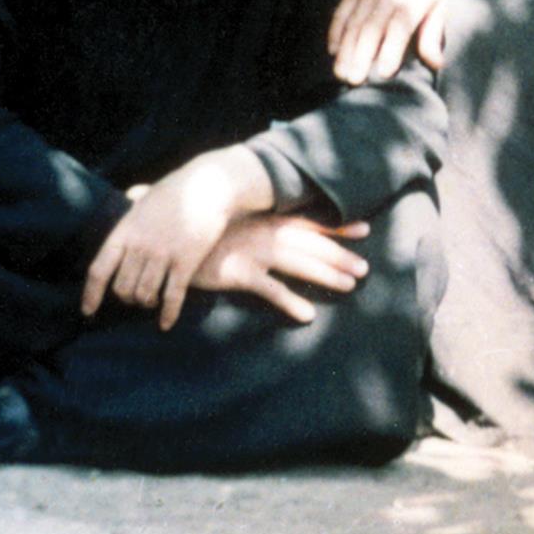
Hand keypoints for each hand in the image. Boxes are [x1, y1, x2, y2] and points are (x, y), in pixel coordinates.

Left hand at [81, 147, 272, 328]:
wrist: (212, 184)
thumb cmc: (182, 188)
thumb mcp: (151, 194)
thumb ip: (136, 200)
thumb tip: (129, 194)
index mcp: (125, 231)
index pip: (99, 270)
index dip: (91, 294)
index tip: (88, 311)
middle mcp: (140, 245)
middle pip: (123, 288)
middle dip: (127, 298)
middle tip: (135, 297)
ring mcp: (163, 253)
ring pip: (145, 294)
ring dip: (147, 303)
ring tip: (153, 301)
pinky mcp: (186, 261)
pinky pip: (172, 296)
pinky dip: (168, 313)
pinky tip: (166, 324)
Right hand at [192, 215, 371, 324]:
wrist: (167, 234)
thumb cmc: (201, 227)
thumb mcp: (232, 218)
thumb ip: (253, 220)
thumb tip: (270, 222)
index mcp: (267, 219)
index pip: (310, 222)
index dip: (337, 226)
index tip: (365, 229)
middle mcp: (266, 233)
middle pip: (312, 245)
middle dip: (341, 256)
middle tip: (366, 268)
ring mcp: (253, 252)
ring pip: (300, 264)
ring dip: (327, 275)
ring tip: (350, 285)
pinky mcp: (237, 273)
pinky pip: (270, 290)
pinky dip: (291, 302)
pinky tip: (308, 315)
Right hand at [330, 0, 445, 82]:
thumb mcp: (438, 6)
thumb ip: (433, 35)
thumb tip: (437, 64)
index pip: (399, 26)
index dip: (391, 49)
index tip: (384, 73)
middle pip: (371, 27)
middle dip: (361, 55)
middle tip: (353, 80)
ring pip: (353, 23)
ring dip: (346, 50)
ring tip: (340, 74)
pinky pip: (341, 12)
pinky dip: (335, 32)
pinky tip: (333, 52)